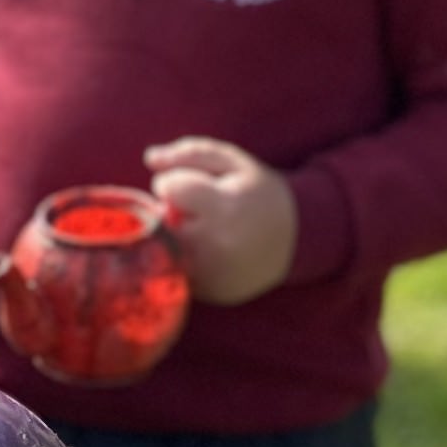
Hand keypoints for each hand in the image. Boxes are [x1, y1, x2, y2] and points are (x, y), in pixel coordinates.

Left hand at [146, 137, 299, 303]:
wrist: (296, 239)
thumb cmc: (259, 193)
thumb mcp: (233, 162)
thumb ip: (190, 153)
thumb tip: (150, 158)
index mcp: (224, 208)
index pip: (168, 188)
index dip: (173, 181)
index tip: (190, 184)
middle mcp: (215, 246)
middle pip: (161, 219)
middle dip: (170, 209)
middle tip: (196, 208)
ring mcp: (211, 274)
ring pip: (163, 247)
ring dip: (173, 235)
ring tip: (201, 228)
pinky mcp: (208, 293)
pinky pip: (176, 270)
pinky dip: (183, 258)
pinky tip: (207, 250)